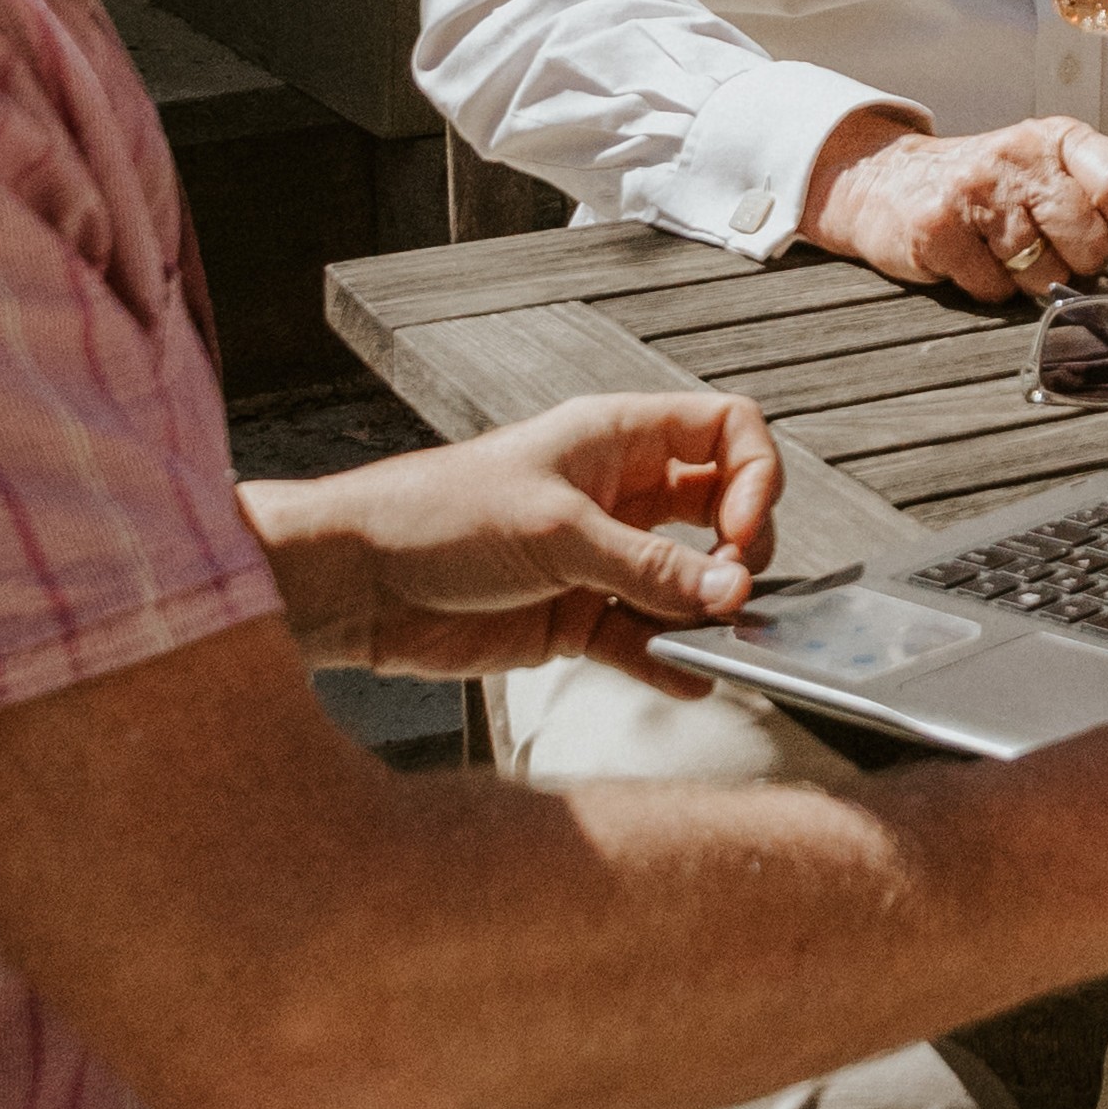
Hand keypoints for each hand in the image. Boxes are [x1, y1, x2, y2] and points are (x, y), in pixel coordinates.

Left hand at [252, 392, 789, 680]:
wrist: (353, 583)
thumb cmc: (435, 517)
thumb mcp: (555, 532)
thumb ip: (649, 567)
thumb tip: (732, 592)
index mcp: (615, 440)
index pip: (725, 431)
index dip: (754, 475)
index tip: (741, 530)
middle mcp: (619, 494)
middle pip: (723, 510)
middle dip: (741, 551)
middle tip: (729, 590)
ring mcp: (601, 559)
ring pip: (689, 583)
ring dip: (707, 614)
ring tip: (710, 642)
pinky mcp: (577, 620)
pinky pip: (646, 640)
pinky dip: (671, 659)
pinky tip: (688, 677)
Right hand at [810, 114, 1107, 301]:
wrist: (890, 182)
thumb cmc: (987, 186)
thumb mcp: (1053, 181)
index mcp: (1060, 140)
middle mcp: (1020, 156)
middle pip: (1090, 240)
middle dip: (1081, 264)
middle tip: (1054, 252)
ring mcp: (976, 190)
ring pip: (1045, 272)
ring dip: (1033, 280)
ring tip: (1008, 253)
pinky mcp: (938, 227)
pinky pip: (994, 288)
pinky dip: (991, 288)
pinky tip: (976, 261)